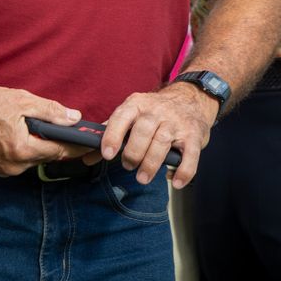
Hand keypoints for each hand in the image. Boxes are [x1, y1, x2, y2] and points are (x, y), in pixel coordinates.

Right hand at [0, 84, 94, 176]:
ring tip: (35, 125)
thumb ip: (50, 111)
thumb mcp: (21, 101)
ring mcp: (3, 169)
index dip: (76, 146)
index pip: (58, 152)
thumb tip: (73, 118)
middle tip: (66, 128)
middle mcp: (13, 166)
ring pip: (31, 157)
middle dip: (55, 142)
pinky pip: (18, 159)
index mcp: (21, 150)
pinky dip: (24, 147)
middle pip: (45, 155)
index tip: (90, 143)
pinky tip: (20, 132)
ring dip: (38, 144)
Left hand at [99, 82, 216, 188]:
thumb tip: (87, 156)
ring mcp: (176, 122)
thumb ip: (111, 133)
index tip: (106, 154)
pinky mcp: (193, 135)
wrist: (190, 99)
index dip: (113, 136)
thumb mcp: (132, 114)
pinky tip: (175, 181)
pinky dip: (183, 170)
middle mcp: (156, 111)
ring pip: (162, 142)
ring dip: (151, 163)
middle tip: (127, 166)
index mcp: (137, 104)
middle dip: (133, 152)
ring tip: (142, 178)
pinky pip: (190, 155)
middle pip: (143, 131)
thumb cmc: (153, 112)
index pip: (122, 117)